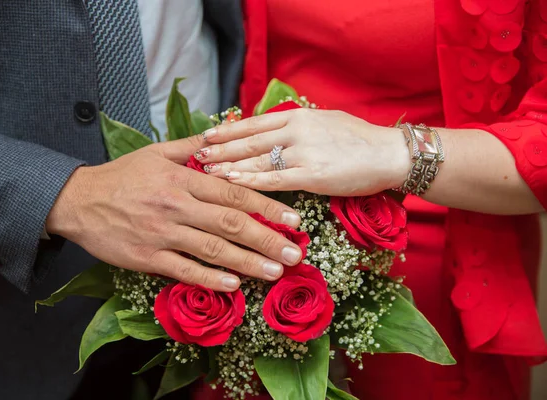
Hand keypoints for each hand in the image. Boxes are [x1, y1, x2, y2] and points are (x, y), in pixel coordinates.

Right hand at [45, 136, 302, 291]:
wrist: (77, 200)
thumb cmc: (121, 176)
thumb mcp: (156, 152)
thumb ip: (192, 146)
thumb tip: (222, 135)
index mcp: (183, 179)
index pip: (234, 193)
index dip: (267, 206)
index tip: (293, 219)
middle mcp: (177, 206)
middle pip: (231, 223)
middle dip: (267, 239)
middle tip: (295, 254)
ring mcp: (163, 233)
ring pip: (213, 249)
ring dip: (247, 262)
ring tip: (275, 272)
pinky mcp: (147, 257)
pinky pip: (184, 269)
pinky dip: (209, 279)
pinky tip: (233, 285)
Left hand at [196, 108, 410, 195]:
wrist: (389, 154)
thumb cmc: (358, 140)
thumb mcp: (325, 121)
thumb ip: (298, 126)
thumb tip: (274, 129)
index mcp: (298, 117)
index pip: (254, 123)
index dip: (228, 131)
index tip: (207, 136)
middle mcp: (296, 131)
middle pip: (249, 140)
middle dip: (221, 149)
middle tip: (197, 155)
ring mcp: (302, 153)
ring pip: (257, 160)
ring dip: (229, 166)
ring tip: (207, 172)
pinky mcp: (311, 176)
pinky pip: (273, 179)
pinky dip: (249, 181)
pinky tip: (232, 184)